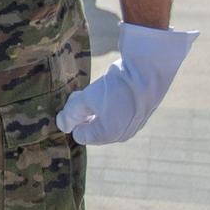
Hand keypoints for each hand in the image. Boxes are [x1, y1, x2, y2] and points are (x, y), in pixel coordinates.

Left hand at [56, 23, 198, 144]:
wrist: (147, 73)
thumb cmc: (114, 87)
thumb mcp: (86, 98)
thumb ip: (71, 114)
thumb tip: (63, 126)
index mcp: (106, 135)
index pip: (79, 135)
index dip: (74, 118)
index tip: (77, 102)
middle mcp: (120, 136)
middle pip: (92, 129)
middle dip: (84, 114)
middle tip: (83, 95)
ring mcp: (132, 127)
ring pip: (104, 122)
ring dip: (96, 109)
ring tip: (96, 92)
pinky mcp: (139, 117)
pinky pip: (117, 117)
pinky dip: (111, 107)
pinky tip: (111, 92)